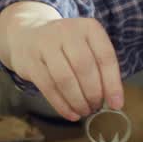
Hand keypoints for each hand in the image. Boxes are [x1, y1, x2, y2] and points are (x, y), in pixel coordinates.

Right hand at [0, 1, 122, 120]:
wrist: (27, 36)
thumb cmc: (65, 47)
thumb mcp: (86, 47)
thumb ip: (100, 68)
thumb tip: (113, 101)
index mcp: (88, 27)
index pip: (105, 56)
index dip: (112, 83)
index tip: (116, 104)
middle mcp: (66, 31)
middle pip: (84, 68)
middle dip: (93, 93)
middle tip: (95, 108)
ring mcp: (45, 44)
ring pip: (65, 79)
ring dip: (77, 101)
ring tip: (84, 111)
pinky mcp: (30, 61)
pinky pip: (48, 87)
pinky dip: (61, 105)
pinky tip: (70, 114)